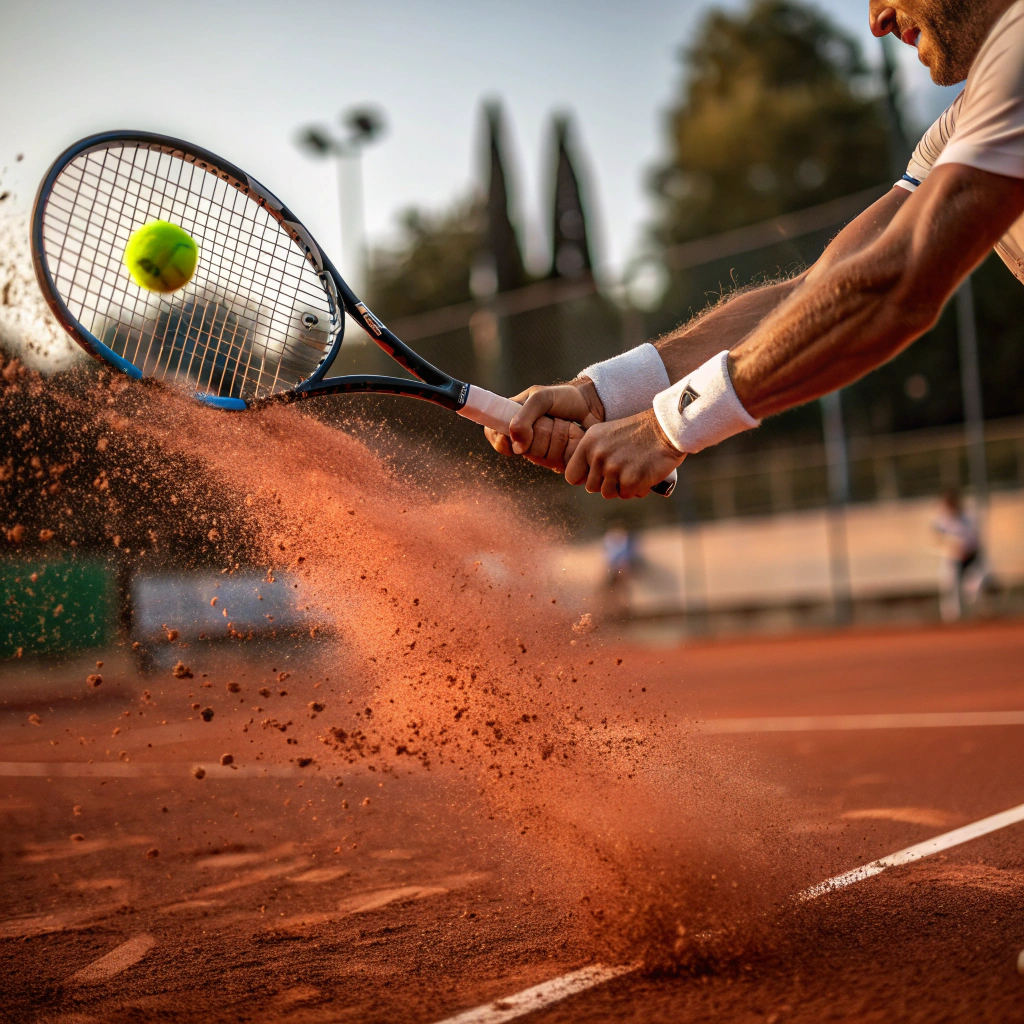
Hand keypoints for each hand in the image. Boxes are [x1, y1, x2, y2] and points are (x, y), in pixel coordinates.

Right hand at [483, 380, 603, 471]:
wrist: (592, 404)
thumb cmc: (564, 398)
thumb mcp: (541, 398)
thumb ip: (523, 418)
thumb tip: (516, 445)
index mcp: (514, 417)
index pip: (494, 433)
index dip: (499, 440)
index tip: (510, 441)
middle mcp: (525, 436)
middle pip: (520, 449)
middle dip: (537, 436)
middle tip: (550, 420)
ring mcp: (540, 449)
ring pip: (538, 457)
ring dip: (555, 440)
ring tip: (564, 425)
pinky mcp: (556, 458)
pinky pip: (554, 464)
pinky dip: (564, 451)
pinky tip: (571, 438)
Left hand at [564, 408, 684, 498]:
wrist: (667, 429)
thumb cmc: (638, 432)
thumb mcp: (606, 434)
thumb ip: (591, 454)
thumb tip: (580, 478)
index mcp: (588, 443)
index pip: (571, 476)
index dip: (584, 478)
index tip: (597, 474)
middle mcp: (598, 455)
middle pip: (591, 488)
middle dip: (606, 483)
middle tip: (623, 469)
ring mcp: (613, 468)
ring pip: (608, 493)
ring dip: (621, 487)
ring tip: (634, 470)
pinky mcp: (630, 479)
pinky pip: (627, 495)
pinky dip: (637, 488)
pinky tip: (644, 474)